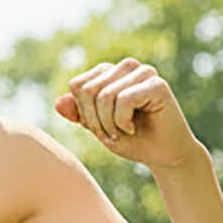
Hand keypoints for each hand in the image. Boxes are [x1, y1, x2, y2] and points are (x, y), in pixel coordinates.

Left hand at [55, 59, 201, 170]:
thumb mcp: (99, 128)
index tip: (100, 129)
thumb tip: (58, 103)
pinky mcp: (157, 84)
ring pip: (104, 96)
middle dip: (94, 121)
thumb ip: (79, 113)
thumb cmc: (133, 141)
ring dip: (108, 124)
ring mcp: (143, 72)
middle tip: (111, 135)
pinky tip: (134, 128)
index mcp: (110, 72)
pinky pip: (123, 100)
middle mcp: (126, 67)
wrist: (164, 156)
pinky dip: (122, 122)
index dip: (83, 113)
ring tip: (122, 133)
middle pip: (88, 90)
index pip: (77, 86)